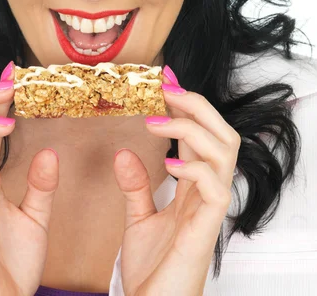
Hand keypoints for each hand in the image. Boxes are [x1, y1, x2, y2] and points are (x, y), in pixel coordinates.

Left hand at [113, 68, 240, 295]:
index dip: (185, 105)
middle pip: (222, 133)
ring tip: (157, 119)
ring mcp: (210, 209)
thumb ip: (136, 186)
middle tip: (164, 89)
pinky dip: (196, 168)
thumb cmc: (153, 268)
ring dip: (192, 127)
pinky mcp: (206, 230)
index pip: (200, 134)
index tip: (162, 81)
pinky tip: (169, 164)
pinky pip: (217, 190)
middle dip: (197, 105)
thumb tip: (124, 153)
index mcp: (194, 186)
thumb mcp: (139, 217)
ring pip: (225, 152)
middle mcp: (208, 192)